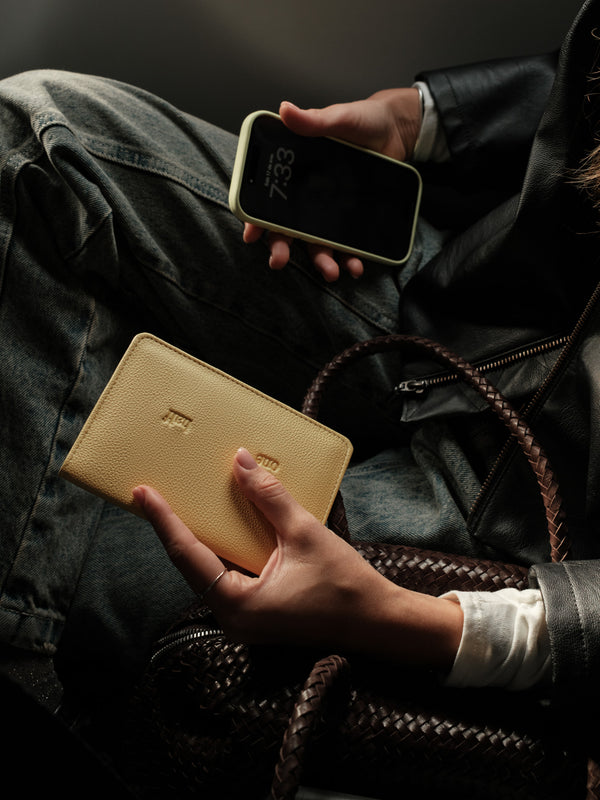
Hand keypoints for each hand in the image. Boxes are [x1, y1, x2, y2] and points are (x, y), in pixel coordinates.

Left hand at [134, 447, 461, 667]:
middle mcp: (233, 618)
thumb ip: (270, 498)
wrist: (378, 623)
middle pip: (191, 565)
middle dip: (173, 528)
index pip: (188, 556)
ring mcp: (244, 619)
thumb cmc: (345, 585)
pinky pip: (227, 577)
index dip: (164, 521)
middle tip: (152, 495)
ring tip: (177, 505)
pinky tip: (219, 527)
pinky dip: (221, 550)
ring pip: (208, 571)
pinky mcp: (257, 613)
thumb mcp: (305, 534)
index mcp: (237, 605)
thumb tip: (241, 462)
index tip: (143, 494)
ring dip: (196, 538)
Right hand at [244, 88, 421, 281]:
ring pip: (317, 244)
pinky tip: (355, 266)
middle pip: (287, 229)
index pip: (268, 200)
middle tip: (278, 261)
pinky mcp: (352, 220)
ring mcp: (329, 212)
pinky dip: (350, 259)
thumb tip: (285, 110)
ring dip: (320, 262)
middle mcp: (307, 197)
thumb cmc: (361, 120)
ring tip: (330, 273)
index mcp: (295, 174)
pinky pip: (347, 245)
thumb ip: (314, 120)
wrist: (397, 130)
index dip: (255, 218)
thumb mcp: (338, 118)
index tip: (251, 234)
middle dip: (281, 248)